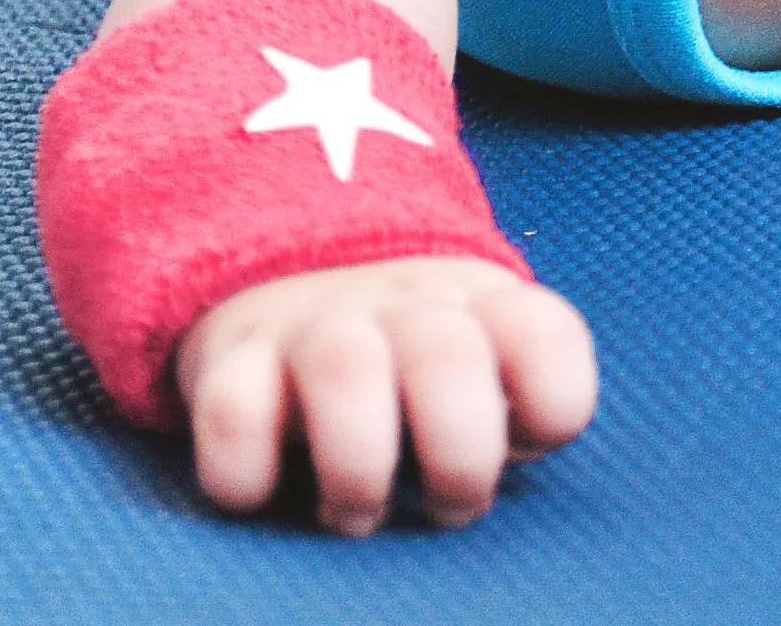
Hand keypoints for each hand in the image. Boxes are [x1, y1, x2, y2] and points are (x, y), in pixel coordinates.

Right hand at [171, 255, 596, 532]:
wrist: (292, 269)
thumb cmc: (412, 361)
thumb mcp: (482, 361)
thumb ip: (512, 401)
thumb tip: (508, 458)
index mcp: (481, 302)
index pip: (545, 334)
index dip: (549, 407)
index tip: (522, 442)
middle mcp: (404, 303)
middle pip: (447, 355)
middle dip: (457, 458)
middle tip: (445, 506)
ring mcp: (315, 320)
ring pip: (343, 366)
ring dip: (356, 468)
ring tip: (356, 510)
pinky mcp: (233, 353)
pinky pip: (231, 408)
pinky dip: (246, 470)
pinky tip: (262, 489)